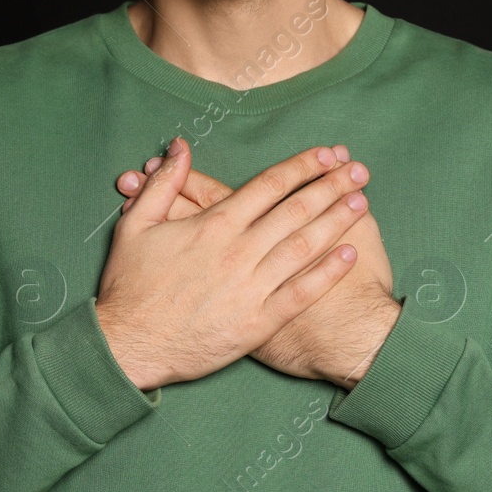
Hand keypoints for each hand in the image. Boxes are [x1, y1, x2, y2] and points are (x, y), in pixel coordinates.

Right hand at [95, 138, 371, 392]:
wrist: (129, 345)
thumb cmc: (129, 286)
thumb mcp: (136, 225)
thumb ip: (164, 183)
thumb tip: (181, 146)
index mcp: (213, 225)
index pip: (269, 185)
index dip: (302, 167)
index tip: (326, 154)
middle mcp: (238, 251)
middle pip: (296, 210)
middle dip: (331, 186)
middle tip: (358, 170)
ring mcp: (251, 288)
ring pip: (305, 246)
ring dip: (337, 221)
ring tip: (362, 200)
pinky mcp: (257, 323)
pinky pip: (301, 293)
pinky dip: (328, 273)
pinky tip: (350, 255)